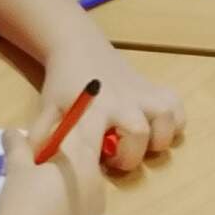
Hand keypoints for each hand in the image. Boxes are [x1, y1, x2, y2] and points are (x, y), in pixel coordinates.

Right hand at [0, 123, 104, 214]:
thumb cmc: (22, 206)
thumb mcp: (16, 169)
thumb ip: (18, 145)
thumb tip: (13, 131)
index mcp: (84, 159)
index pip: (82, 128)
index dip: (58, 131)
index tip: (33, 145)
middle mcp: (98, 181)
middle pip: (83, 156)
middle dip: (59, 156)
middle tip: (29, 168)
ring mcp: (97, 209)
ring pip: (83, 183)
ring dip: (63, 181)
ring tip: (32, 195)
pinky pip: (82, 207)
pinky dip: (65, 204)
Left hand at [33, 40, 185, 172]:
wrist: (78, 48)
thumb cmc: (63, 85)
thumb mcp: (47, 110)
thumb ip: (41, 138)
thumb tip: (37, 165)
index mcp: (96, 108)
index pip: (102, 140)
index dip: (109, 160)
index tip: (100, 166)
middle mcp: (124, 101)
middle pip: (141, 133)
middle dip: (131, 155)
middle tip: (114, 156)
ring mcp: (144, 93)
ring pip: (168, 118)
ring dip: (158, 138)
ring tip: (140, 143)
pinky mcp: (156, 90)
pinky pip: (178, 108)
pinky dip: (174, 123)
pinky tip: (157, 128)